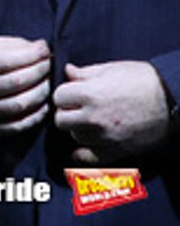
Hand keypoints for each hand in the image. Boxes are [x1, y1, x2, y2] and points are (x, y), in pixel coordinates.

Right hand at [0, 36, 50, 132]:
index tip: (45, 50)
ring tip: (47, 82)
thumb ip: (13, 45)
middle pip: (16, 82)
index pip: (8, 61)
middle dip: (39, 72)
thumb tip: (42, 48)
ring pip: (19, 104)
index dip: (32, 56)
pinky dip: (36, 115)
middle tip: (48, 65)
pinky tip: (43, 104)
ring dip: (41, 93)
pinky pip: (18, 125)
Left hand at [54, 61, 170, 162]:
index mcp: (89, 94)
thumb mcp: (112, 69)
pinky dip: (83, 153)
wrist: (173, 99)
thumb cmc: (144, 80)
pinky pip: (89, 158)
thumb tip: (68, 71)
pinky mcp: (117, 150)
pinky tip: (84, 146)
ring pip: (75, 137)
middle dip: (67, 112)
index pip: (58, 97)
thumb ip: (85, 73)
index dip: (64, 94)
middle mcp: (93, 118)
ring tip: (90, 121)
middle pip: (61, 119)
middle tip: (77, 107)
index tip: (72, 93)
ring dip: (78, 129)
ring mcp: (105, 137)